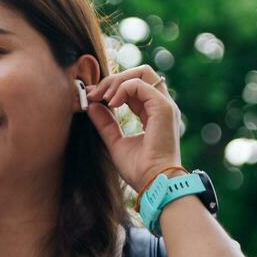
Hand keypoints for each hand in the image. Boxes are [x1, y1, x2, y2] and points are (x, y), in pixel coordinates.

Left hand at [85, 64, 183, 193]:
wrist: (153, 183)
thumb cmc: (139, 169)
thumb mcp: (115, 142)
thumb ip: (105, 123)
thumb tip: (92, 105)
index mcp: (153, 113)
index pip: (135, 86)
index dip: (112, 87)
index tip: (92, 97)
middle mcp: (161, 106)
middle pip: (140, 73)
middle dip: (113, 79)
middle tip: (95, 93)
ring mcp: (164, 105)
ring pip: (142, 73)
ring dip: (117, 81)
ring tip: (102, 97)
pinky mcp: (163, 108)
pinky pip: (141, 84)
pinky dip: (123, 88)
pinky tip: (111, 103)